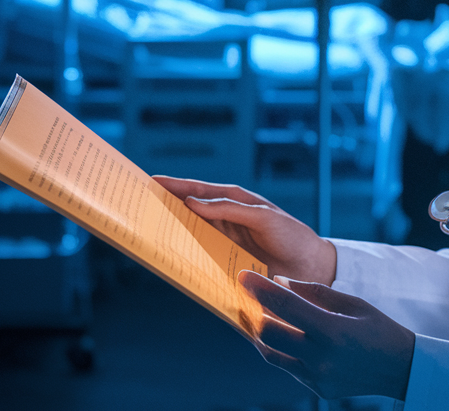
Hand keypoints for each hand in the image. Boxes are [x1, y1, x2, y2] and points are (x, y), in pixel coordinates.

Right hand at [152, 176, 336, 284]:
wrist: (311, 267)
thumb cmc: (292, 236)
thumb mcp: (264, 218)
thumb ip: (230, 209)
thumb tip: (192, 201)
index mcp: (236, 201)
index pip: (200, 190)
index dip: (176, 185)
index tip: (151, 180)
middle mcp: (226, 219)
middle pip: (189, 210)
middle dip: (165, 205)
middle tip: (137, 203)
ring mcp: (224, 240)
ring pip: (190, 232)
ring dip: (170, 229)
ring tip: (145, 228)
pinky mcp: (225, 261)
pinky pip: (199, 255)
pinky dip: (183, 253)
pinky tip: (168, 256)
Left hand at [239, 271, 415, 398]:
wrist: (401, 368)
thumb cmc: (379, 329)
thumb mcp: (353, 303)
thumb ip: (315, 292)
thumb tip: (281, 282)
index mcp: (333, 331)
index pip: (285, 306)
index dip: (260, 289)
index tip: (243, 277)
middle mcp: (321, 357)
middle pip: (268, 333)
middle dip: (254, 313)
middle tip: (250, 299)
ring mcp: (317, 376)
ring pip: (272, 354)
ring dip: (261, 334)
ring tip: (259, 317)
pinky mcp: (316, 388)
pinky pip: (289, 367)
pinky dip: (283, 350)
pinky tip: (286, 337)